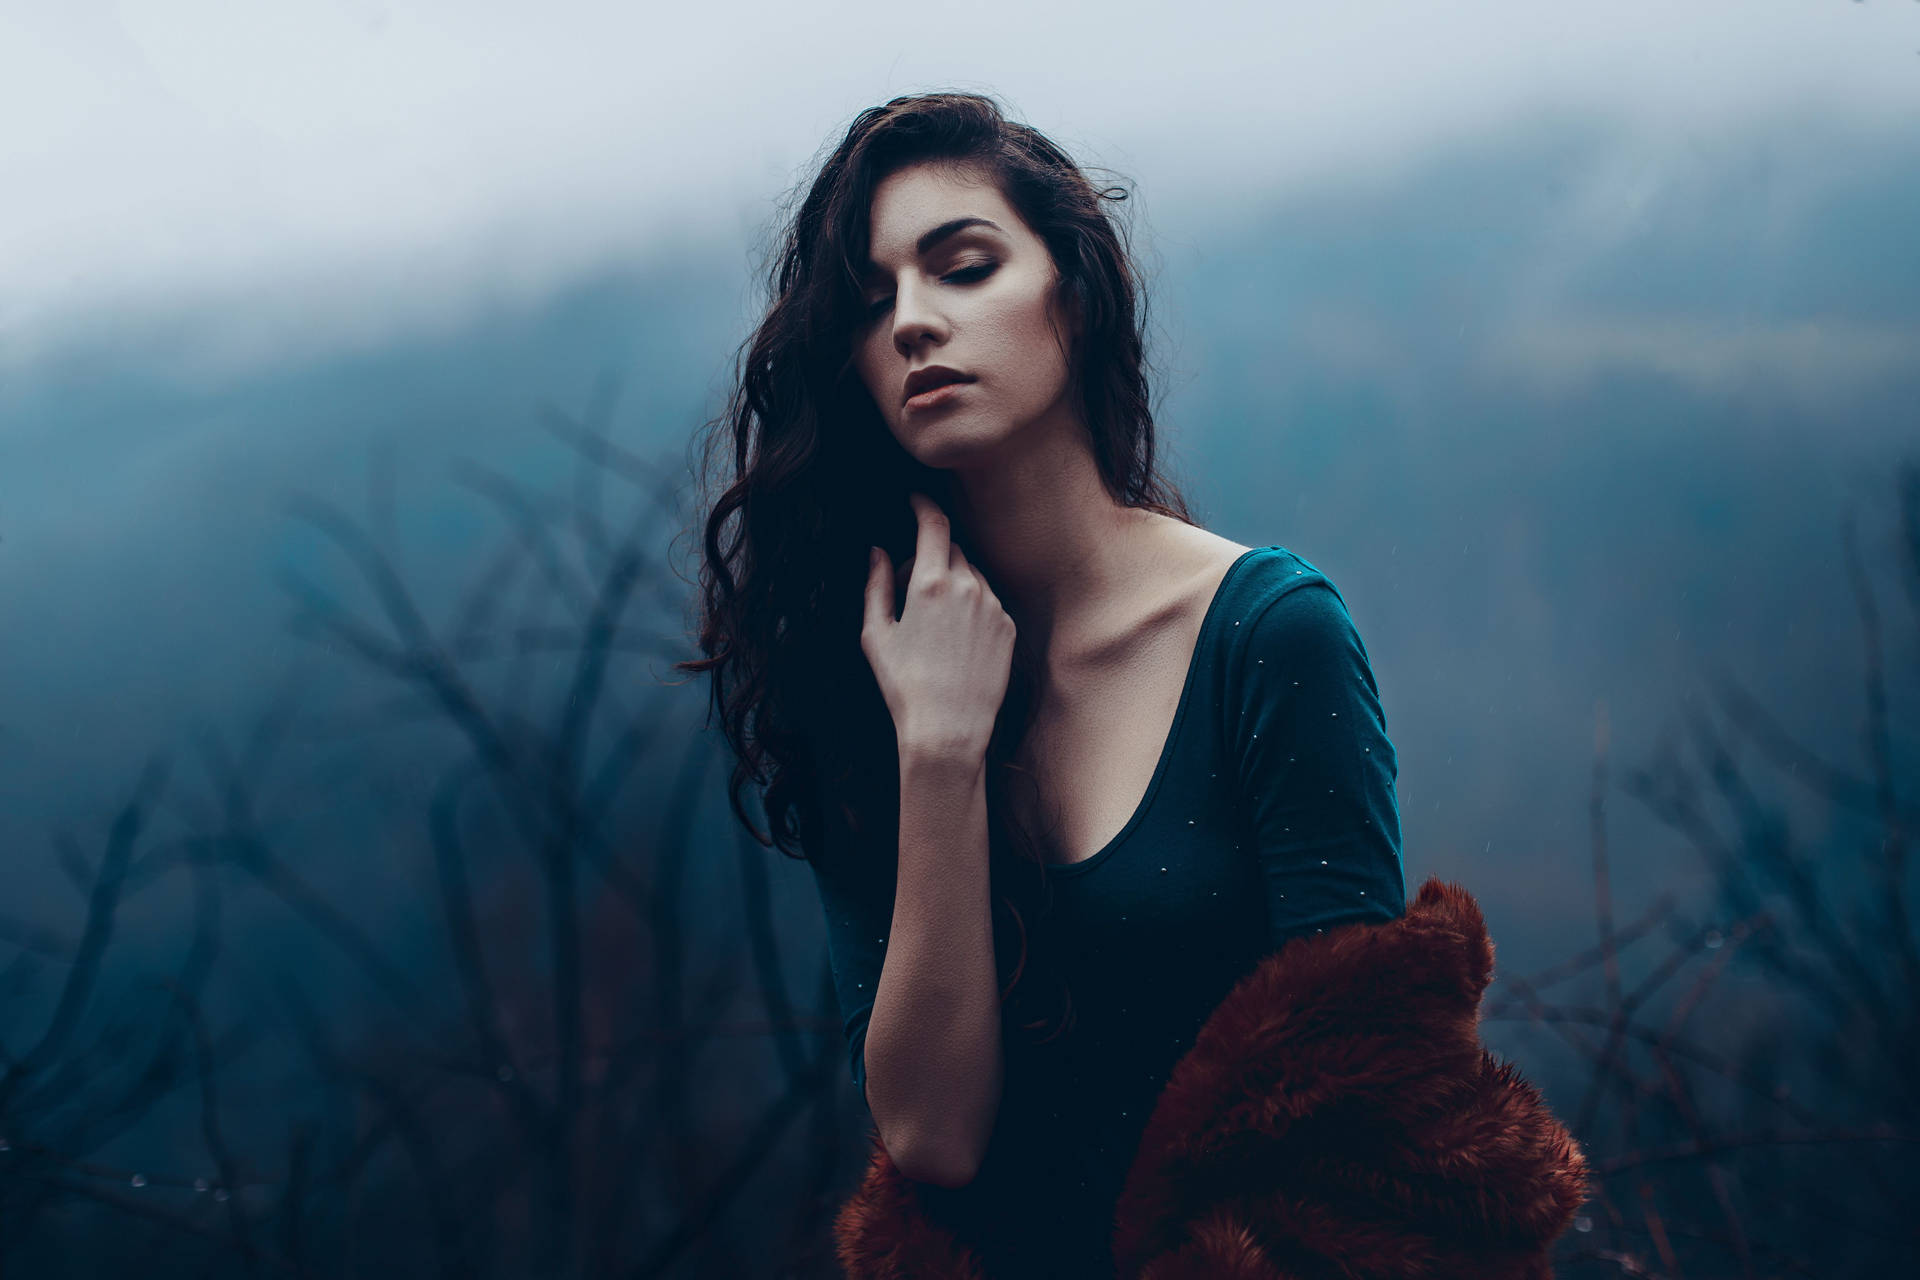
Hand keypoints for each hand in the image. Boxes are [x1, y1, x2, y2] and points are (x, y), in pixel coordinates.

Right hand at [861, 492, 1016, 762]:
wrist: (950, 729)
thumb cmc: (905, 685)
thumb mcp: (876, 633)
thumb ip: (876, 584)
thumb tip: (878, 552)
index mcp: (931, 582)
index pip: (933, 523)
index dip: (923, 504)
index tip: (915, 500)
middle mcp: (968, 586)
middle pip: (950, 549)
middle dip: (929, 556)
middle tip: (908, 589)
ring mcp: (993, 605)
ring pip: (971, 574)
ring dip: (951, 582)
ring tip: (932, 625)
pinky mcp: (1008, 626)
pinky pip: (988, 600)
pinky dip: (971, 606)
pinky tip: (955, 641)